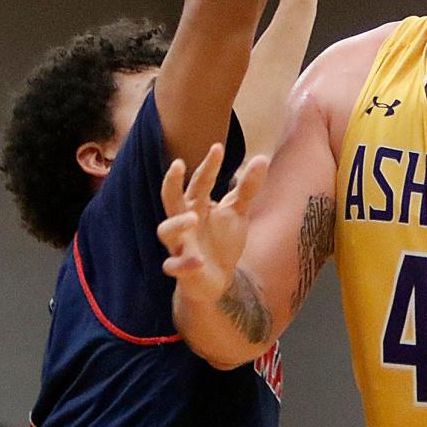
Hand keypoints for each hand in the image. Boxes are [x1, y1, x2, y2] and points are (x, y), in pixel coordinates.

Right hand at [158, 143, 268, 304]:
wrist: (216, 280)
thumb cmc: (221, 240)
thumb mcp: (237, 212)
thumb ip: (247, 188)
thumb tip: (261, 158)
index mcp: (196, 205)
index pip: (201, 181)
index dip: (209, 165)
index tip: (218, 147)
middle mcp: (183, 221)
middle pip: (171, 198)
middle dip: (171, 182)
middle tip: (177, 164)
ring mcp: (179, 244)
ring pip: (165, 230)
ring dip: (176, 223)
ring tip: (193, 218)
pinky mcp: (180, 269)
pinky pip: (174, 266)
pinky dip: (185, 264)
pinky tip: (199, 261)